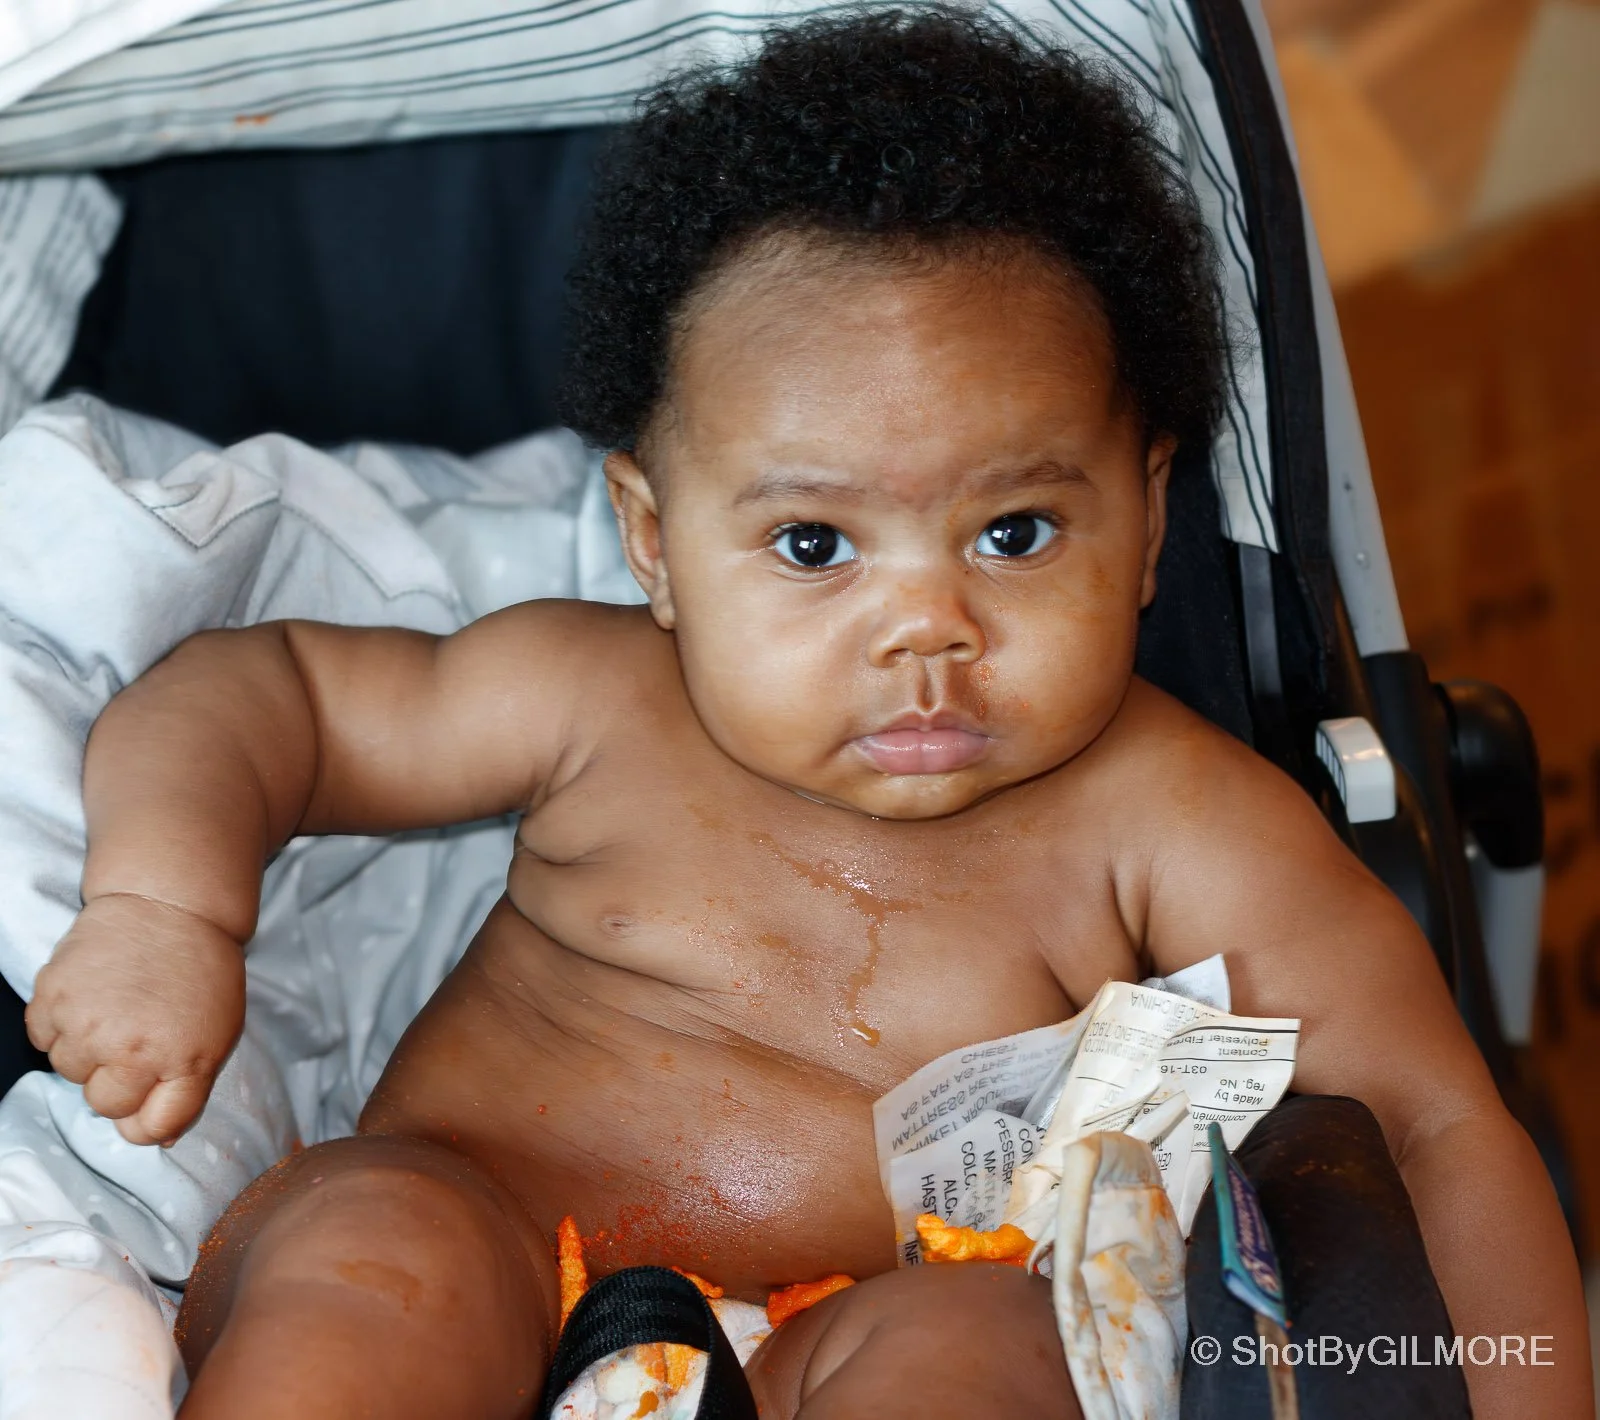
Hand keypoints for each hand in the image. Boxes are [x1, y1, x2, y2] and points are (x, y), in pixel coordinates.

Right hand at [26, 893, 245, 1144]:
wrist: (170, 906)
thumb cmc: (201, 972)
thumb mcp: (219, 1034)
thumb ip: (188, 1089)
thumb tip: (157, 1138)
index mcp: (184, 1061)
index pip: (149, 1130)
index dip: (146, 1119)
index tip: (150, 1094)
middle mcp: (133, 1050)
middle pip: (104, 1106)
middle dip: (116, 1082)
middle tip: (135, 1039)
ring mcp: (88, 1024)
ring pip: (67, 1073)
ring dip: (85, 1051)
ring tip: (115, 1010)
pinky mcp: (53, 997)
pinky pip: (42, 1039)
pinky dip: (59, 1025)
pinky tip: (89, 997)